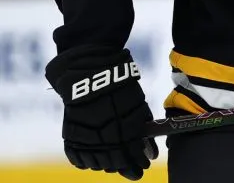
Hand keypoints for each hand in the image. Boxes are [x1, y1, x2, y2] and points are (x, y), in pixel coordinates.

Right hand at [45, 47, 157, 180]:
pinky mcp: (71, 138)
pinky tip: (95, 161)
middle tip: (133, 169)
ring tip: (115, 162)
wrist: (90, 76)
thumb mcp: (138, 107)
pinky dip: (88, 162)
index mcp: (125, 131)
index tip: (144, 166)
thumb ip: (144, 131)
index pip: (132, 158)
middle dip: (126, 168)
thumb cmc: (121, 89)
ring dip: (108, 166)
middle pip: (115, 164)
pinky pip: (79, 159)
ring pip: (97, 164)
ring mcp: (86, 139)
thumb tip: (150, 152)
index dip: (139, 164)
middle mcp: (105, 139)